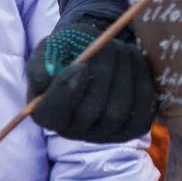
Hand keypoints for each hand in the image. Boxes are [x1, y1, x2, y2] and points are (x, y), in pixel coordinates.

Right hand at [27, 22, 155, 142]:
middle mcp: (72, 131)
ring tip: (122, 49)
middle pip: (89, 112)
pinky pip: (141, 112)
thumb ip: (41, 64)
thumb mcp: (46, 52)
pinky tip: (134, 63)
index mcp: (45, 113)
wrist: (93, 55)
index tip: (80, 65)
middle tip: (108, 46)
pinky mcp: (131, 130)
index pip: (51, 113)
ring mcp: (103, 134)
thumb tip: (48, 80)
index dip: (66, 91)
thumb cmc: (65, 53)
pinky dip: (140, 84)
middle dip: (102, 75)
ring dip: (123, 76)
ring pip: (117, 113)